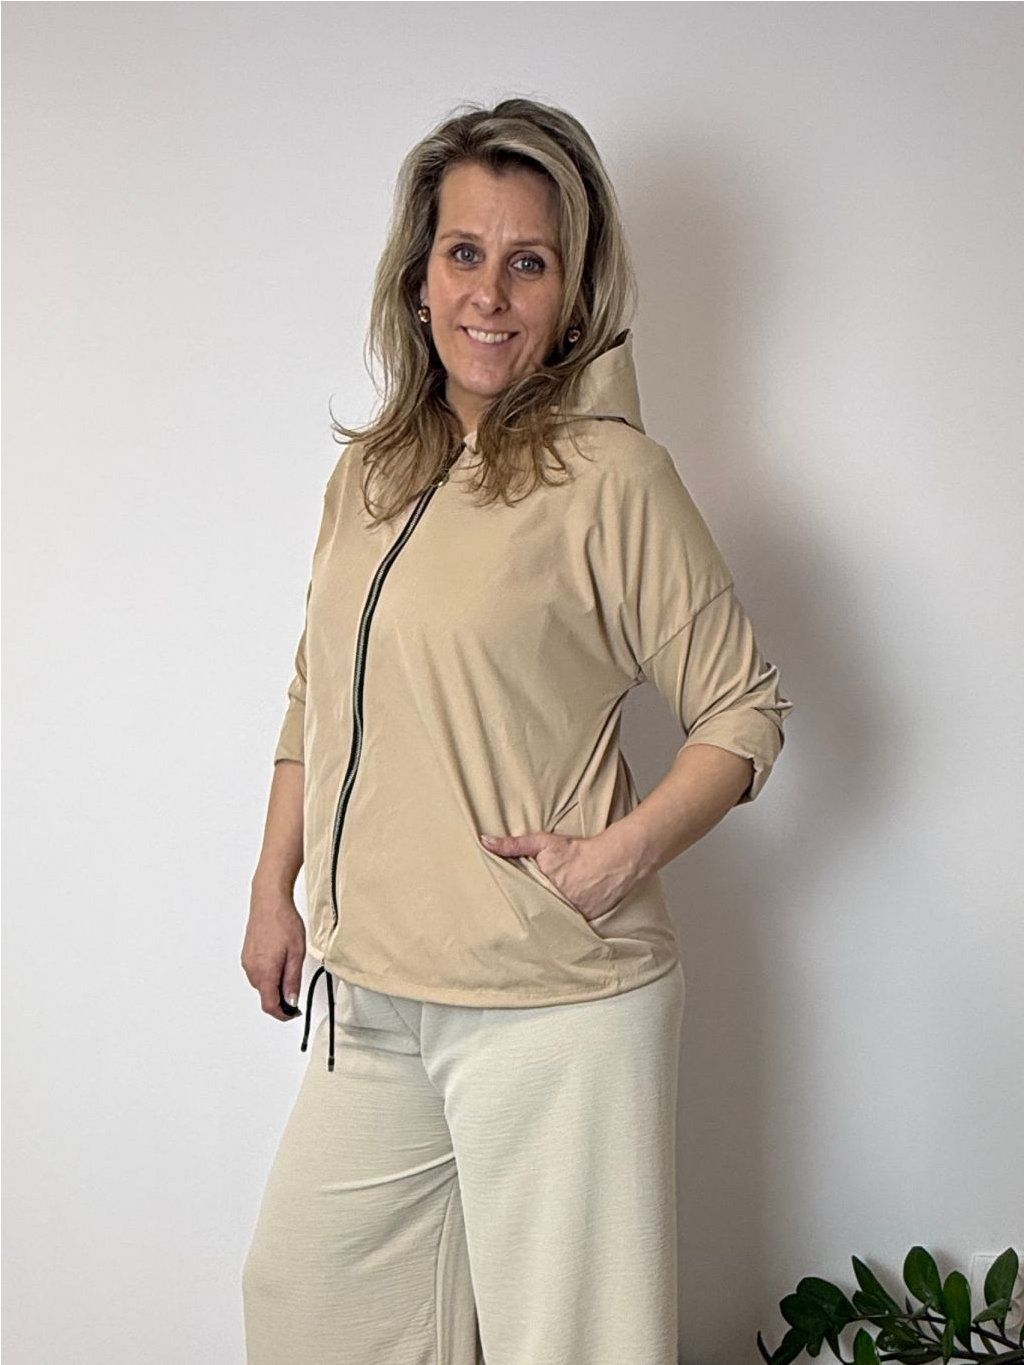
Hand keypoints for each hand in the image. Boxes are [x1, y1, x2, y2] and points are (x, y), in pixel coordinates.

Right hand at [241, 880, 306, 1020]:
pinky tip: (279, 958)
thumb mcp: (296, 954)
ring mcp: (247, 962)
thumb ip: (292, 980)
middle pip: (265, 995)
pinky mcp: (247, 955)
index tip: (293, 1013)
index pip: (270, 1005)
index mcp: (265, 972)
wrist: (269, 901)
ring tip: (289, 964)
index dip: (282, 1014)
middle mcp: (252, 969)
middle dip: (281, 997)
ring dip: (275, 983)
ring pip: (261, 984)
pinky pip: (257, 972)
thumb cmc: (283, 922)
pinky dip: (268, 973)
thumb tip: (291, 1000)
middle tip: (296, 986)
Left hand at [479, 829, 634, 921]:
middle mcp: (555, 904)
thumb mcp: (542, 843)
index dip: (509, 905)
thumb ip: (513, 844)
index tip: (496, 912)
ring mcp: (571, 914)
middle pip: (533, 914)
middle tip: (506, 928)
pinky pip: (568, 926)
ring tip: (528, 933)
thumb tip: (484, 841)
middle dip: (524, 918)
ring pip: (550, 922)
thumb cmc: (577, 850)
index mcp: (540, 888)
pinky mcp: (584, 920)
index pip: (518, 901)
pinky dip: (562, 926)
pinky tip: (553, 933)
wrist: (615, 860)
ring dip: (542, 924)